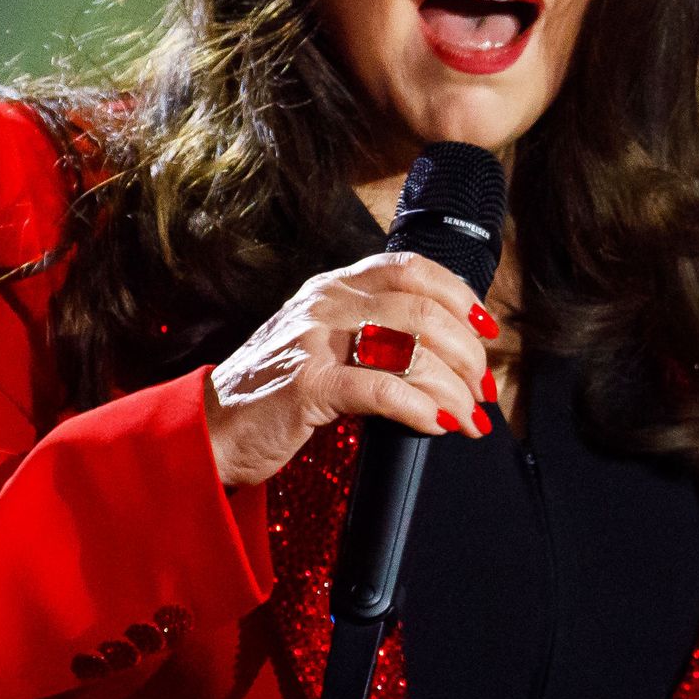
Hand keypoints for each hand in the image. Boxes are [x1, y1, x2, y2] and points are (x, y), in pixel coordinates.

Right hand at [202, 252, 497, 487]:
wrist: (210, 429)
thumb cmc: (276, 394)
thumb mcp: (324, 344)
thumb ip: (373, 333)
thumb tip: (452, 354)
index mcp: (334, 286)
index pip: (413, 268)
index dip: (461, 296)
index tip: (488, 331)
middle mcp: (325, 302)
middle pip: (424, 311)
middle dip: (468, 356)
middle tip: (483, 393)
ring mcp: (313, 340)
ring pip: (412, 348)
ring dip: (454, 390)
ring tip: (468, 420)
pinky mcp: (306, 385)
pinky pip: (384, 389)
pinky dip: (421, 409)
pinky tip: (435, 426)